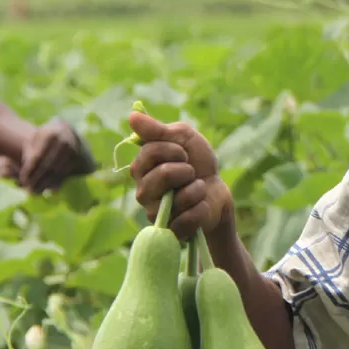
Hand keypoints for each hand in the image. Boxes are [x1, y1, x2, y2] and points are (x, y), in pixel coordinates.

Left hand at [19, 119, 92, 193]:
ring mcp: (73, 150)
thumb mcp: (35, 139)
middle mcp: (64, 140)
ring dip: (45, 184)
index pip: (38, 156)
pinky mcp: (79, 159)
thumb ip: (29, 153)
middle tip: (28, 190)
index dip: (29, 170)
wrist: (67, 131)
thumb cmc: (45, 137)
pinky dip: (55, 182)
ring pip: (56, 171)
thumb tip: (24, 174)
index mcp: (50, 133)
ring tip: (35, 191)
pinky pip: (64, 173)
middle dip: (37, 180)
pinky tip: (47, 187)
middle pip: (47, 166)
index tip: (22, 180)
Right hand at [127, 110, 234, 242]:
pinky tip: (200, 206)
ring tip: (196, 190)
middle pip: (161, 176)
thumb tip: (132, 115)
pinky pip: (187, 219)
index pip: (150, 153)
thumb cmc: (197, 162)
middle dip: (185, 170)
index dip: (173, 150)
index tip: (183, 153)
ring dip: (196, 189)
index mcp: (141, 169)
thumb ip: (157, 129)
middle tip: (190, 173)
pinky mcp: (171, 232)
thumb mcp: (182, 138)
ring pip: (176, 198)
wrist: (217, 189)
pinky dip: (200, 208)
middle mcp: (142, 193)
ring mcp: (155, 214)